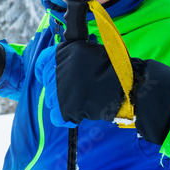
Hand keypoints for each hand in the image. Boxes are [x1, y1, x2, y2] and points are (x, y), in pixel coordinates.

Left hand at [37, 38, 169, 143]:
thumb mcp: (89, 51)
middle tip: (79, 89)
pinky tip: (80, 112)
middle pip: (47, 83)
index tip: (52, 74)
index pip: (41, 63)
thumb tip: (60, 59)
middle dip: (60, 87)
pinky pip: (57, 117)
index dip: (46, 70)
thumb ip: (72, 54)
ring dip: (64, 101)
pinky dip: (66, 118)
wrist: (128, 86)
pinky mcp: (65, 109)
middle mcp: (56, 70)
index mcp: (60, 52)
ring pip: (51, 100)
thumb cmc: (113, 68)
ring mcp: (59, 90)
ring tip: (83, 99)